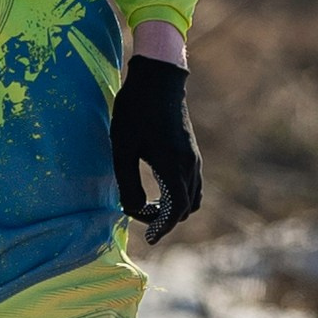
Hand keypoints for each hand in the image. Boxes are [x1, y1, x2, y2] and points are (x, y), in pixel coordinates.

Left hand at [111, 54, 202, 242]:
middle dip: (165, 220)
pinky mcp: (192, 152)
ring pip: (193, 197)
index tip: (150, 238)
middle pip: (186, 208)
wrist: (159, 78)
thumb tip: (132, 209)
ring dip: (174, 209)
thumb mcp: (123, 148)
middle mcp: (189, 165)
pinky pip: (193, 185)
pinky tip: (160, 190)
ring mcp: (194, 158)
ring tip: (150, 208)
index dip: (163, 227)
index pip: (176, 210)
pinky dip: (180, 196)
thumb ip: (127, 182)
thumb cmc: (135, 110)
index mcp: (173, 166)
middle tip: (140, 217)